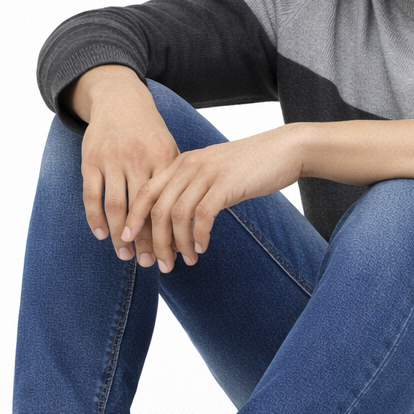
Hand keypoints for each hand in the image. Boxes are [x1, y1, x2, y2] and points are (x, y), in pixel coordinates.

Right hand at [71, 66, 180, 263]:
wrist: (119, 100)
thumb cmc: (149, 133)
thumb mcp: (170, 150)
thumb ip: (178, 181)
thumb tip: (194, 222)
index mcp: (163, 157)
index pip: (168, 202)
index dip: (172, 231)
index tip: (176, 254)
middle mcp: (138, 158)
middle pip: (144, 209)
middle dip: (148, 241)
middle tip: (152, 264)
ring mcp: (112, 159)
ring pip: (117, 206)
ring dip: (121, 236)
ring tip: (127, 256)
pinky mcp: (90, 160)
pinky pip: (91, 196)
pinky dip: (95, 219)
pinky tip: (103, 236)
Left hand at [122, 126, 303, 271]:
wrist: (284, 149)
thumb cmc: (250, 166)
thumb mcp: (213, 174)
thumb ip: (193, 189)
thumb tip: (178, 221)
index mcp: (181, 163)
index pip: (146, 192)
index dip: (134, 218)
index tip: (129, 242)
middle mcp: (188, 166)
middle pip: (157, 209)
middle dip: (155, 242)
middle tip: (160, 264)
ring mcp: (207, 173)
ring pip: (178, 215)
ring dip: (178, 244)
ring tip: (187, 261)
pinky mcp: (226, 183)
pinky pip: (203, 215)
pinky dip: (199, 235)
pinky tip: (202, 248)